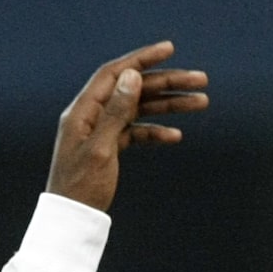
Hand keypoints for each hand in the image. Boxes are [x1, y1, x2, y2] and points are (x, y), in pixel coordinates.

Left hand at [47, 43, 209, 213]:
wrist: (71, 222)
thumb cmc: (80, 189)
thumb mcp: (101, 150)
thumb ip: (116, 112)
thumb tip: (131, 75)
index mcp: (83, 111)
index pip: (115, 74)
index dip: (142, 59)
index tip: (169, 49)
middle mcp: (91, 116)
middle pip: (133, 90)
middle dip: (167, 83)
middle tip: (200, 80)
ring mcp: (100, 132)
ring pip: (139, 110)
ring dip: (168, 105)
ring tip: (199, 102)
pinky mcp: (108, 148)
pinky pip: (135, 132)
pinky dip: (155, 131)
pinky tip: (175, 135)